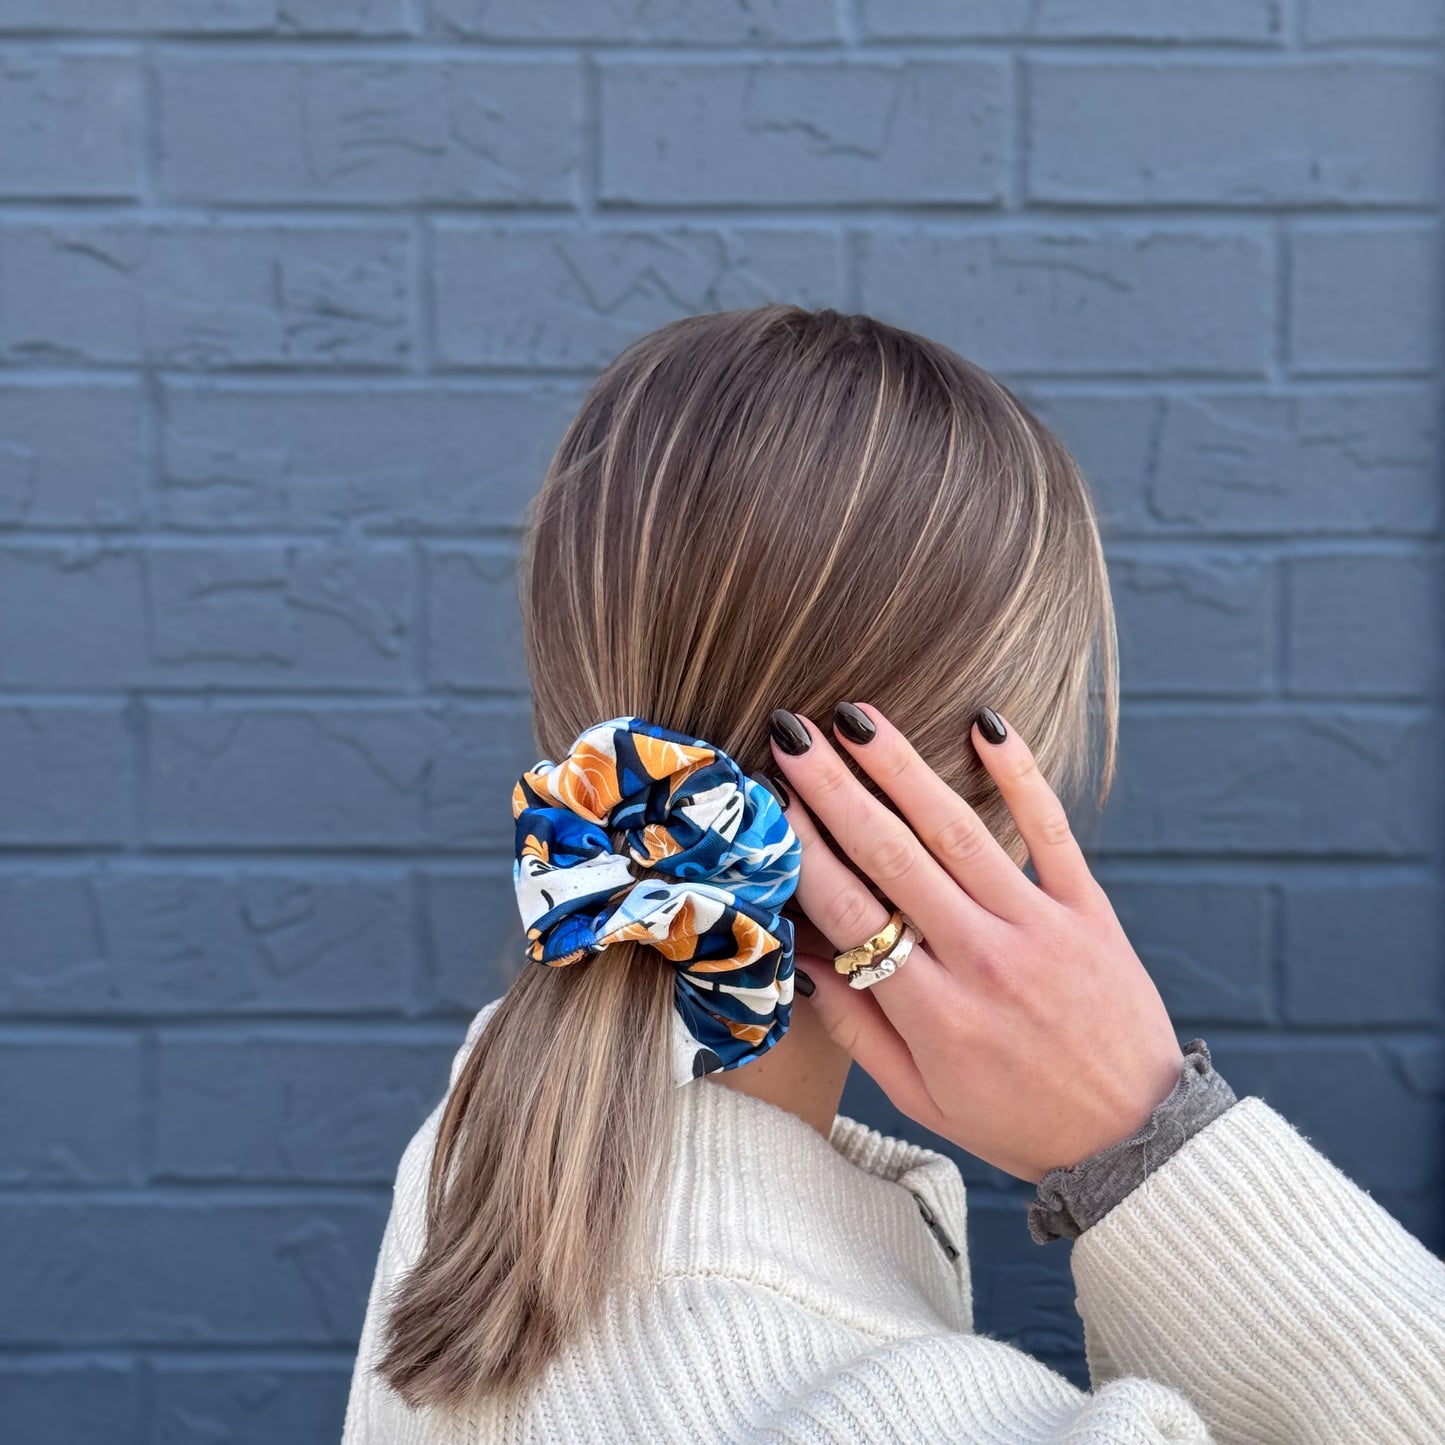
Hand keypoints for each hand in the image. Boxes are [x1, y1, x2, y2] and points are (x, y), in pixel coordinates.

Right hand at [768, 703, 1184, 1184]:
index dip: (804, 849)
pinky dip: (1020, 775)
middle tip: (791, 733)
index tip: (771, 798)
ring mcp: (1040, 928)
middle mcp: (982, 959)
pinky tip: (986, 724)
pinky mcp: (1089, 910)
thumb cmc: (1017, 1121)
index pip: (851, 912)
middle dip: (834, 788)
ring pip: (958, 830)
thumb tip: (800, 959)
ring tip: (856, 718)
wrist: (1137, 1140)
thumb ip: (856, 1029)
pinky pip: (1051, 830)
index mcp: (934, 1012)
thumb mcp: (922, 1099)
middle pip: (892, 856)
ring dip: (902, 767)